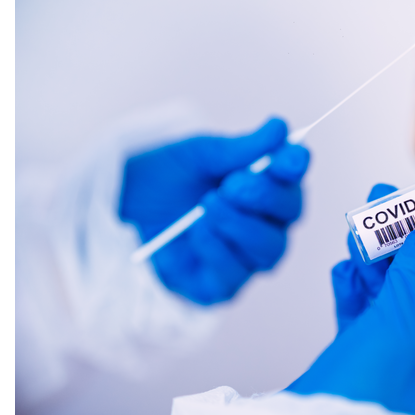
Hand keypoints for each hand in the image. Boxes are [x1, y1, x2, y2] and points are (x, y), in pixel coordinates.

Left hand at [119, 117, 309, 304]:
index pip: (293, 176)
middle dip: (265, 197)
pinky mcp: (221, 285)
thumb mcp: (198, 154)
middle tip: (233, 184)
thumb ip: (240, 148)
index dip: (295, 167)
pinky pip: (234, 275)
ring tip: (208, 205)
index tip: (290, 156)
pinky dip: (216, 250)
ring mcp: (245, 257)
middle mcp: (264, 222)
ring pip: (269, 249)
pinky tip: (196, 233)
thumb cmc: (165, 180)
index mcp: (264, 184)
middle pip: (290, 214)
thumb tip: (280, 128)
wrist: (120, 209)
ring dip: (239, 225)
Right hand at [287, 185, 414, 414]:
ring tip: (361, 227)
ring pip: (397, 304)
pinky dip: (358, 294)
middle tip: (394, 205)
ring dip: (381, 264)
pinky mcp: (361, 374)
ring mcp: (396, 374)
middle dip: (414, 247)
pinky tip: (346, 270)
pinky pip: (368, 323)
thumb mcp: (391, 337)